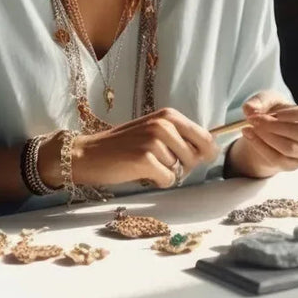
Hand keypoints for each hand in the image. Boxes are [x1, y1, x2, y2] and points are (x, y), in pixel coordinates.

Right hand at [53, 108, 218, 189]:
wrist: (87, 153)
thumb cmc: (123, 145)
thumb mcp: (153, 131)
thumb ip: (180, 137)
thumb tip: (211, 151)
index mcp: (169, 115)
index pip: (205, 137)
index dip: (205, 153)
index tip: (195, 158)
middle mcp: (164, 124)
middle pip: (196, 156)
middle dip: (183, 166)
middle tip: (160, 163)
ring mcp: (154, 141)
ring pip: (181, 170)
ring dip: (167, 173)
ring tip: (146, 165)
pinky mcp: (145, 159)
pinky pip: (168, 180)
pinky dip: (157, 182)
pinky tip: (141, 173)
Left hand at [227, 91, 297, 179]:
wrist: (268, 132)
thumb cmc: (275, 112)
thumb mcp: (269, 100)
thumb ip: (260, 100)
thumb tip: (250, 109)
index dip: (295, 114)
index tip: (276, 113)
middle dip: (276, 126)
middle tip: (256, 119)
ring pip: (290, 148)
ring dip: (267, 137)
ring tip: (250, 127)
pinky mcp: (293, 165)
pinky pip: (278, 159)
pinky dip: (260, 147)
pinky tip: (250, 136)